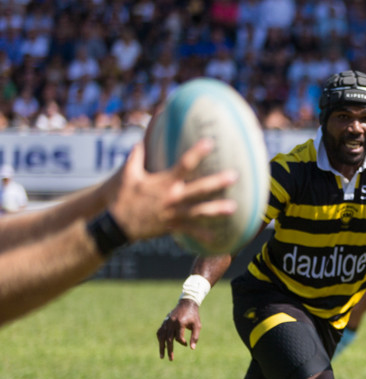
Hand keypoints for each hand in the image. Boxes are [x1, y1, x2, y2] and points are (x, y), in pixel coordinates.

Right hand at [108, 140, 238, 241]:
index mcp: (163, 182)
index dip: (197, 153)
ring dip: (217, 210)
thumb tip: (141, 140)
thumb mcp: (128, 174)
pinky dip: (203, 235)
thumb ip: (136, 156)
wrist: (117, 225)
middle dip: (217, 182)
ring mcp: (174, 213)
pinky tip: (217, 238)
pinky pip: (191, 231)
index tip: (210, 143)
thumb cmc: (124, 198)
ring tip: (233, 207)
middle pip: (199, 189)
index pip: (184, 164)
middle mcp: (172, 197)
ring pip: (200, 211)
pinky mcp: (172, 227)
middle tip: (235, 176)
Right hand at [158, 300, 200, 359]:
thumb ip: (195, 337)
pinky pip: (160, 332)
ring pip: (162, 336)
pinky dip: (160, 339)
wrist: (187, 304)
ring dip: (161, 347)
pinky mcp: (164, 322)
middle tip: (171, 359)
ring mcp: (166, 322)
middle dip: (169, 350)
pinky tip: (161, 346)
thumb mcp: (197, 326)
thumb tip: (192, 348)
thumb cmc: (194, 316)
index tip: (186, 344)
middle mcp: (171, 323)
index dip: (182, 342)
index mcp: (180, 323)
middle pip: (169, 339)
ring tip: (162, 356)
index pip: (178, 337)